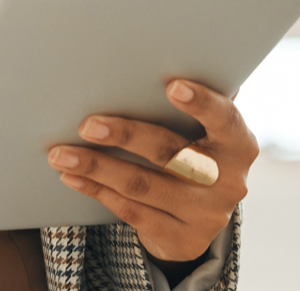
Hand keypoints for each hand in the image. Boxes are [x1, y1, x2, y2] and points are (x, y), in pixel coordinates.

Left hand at [47, 79, 256, 261]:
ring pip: (142, 186)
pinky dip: (97, 190)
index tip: (171, 86)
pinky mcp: (183, 239)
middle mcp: (229, 182)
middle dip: (125, 136)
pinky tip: (72, 177)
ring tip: (60, 154)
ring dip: (96, 167)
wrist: (197, 219)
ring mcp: (206, 214)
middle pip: (171, 153)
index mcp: (238, 146)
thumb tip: (158, 59)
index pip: (226, 120)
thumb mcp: (200, 132)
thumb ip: (189, 105)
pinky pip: (132, 211)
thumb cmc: (191, 153)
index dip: (202, 103)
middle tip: (86, 124)